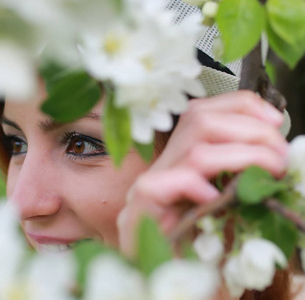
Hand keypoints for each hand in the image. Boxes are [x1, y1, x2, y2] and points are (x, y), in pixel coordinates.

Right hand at [118, 90, 287, 256]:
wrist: (169, 287)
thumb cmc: (200, 252)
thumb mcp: (225, 205)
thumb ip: (239, 177)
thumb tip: (277, 154)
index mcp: (180, 161)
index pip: (200, 111)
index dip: (239, 106)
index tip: (274, 121)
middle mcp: (162, 168)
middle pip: (198, 119)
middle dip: (251, 132)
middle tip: (279, 159)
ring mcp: (147, 188)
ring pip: (194, 150)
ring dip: (243, 156)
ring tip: (267, 174)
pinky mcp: (138, 212)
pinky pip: (163, 184)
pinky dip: (196, 186)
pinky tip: (216, 201)